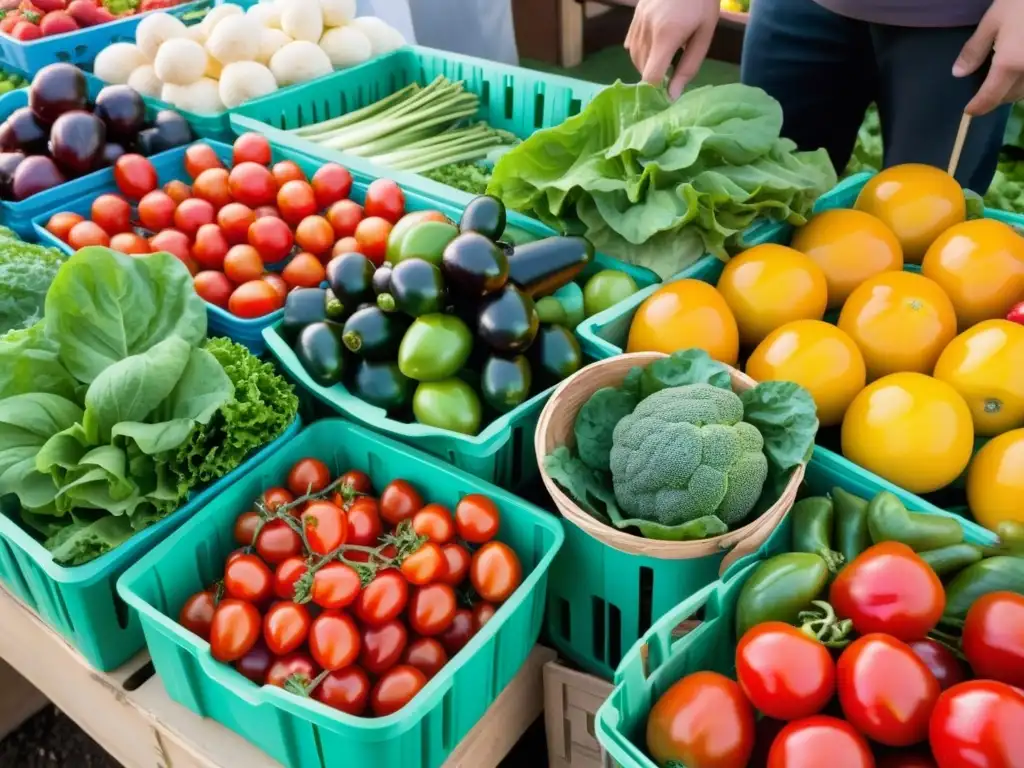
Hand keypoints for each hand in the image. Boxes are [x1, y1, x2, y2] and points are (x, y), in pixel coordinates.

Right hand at [625, 0, 719, 98]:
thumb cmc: (703, 1)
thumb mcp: (704, 33)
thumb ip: (689, 66)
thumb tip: (672, 95)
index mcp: (666, 36)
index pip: (650, 77)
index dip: (655, 91)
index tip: (666, 96)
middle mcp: (647, 30)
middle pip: (642, 69)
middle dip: (656, 76)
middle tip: (673, 72)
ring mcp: (637, 22)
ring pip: (635, 57)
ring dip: (648, 64)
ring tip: (666, 57)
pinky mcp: (634, 16)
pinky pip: (631, 44)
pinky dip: (641, 52)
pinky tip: (654, 48)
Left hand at [954, 0, 1023, 114]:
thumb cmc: (1021, 1)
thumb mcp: (994, 20)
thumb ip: (975, 49)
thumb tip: (958, 73)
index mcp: (1011, 63)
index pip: (991, 97)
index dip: (979, 107)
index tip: (970, 110)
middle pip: (1012, 96)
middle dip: (997, 97)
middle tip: (985, 89)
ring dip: (1014, 89)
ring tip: (1003, 78)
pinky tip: (1020, 64)